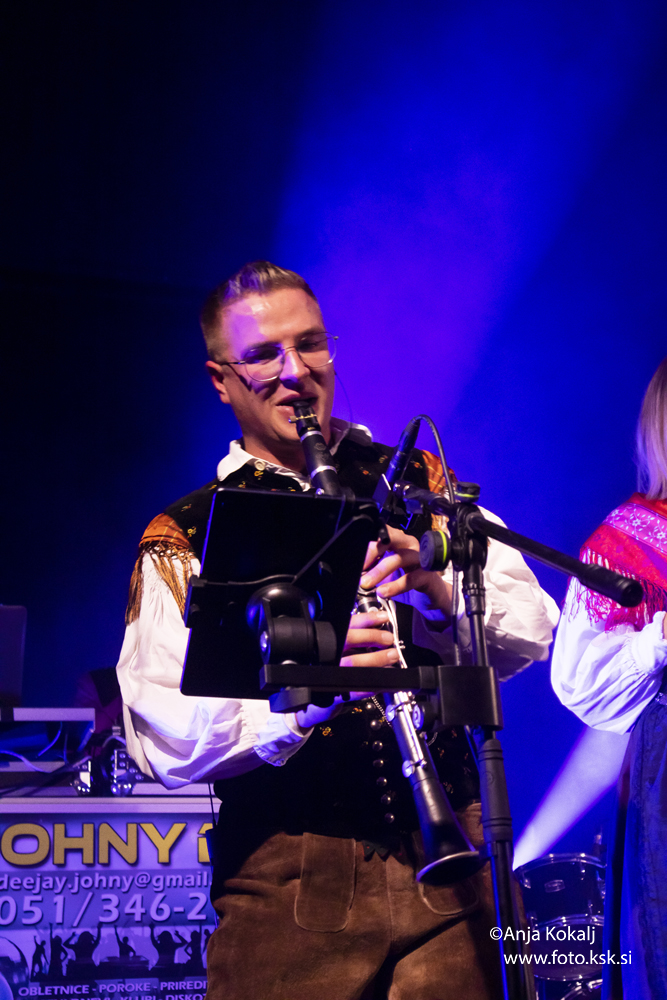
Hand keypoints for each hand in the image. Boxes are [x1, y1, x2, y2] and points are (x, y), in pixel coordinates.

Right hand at [294, 610, 399, 728]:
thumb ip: (354, 638)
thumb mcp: (337, 650)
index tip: (383, 617)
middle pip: (348, 639)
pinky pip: (355, 688)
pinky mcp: (331, 694)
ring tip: (391, 657)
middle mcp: (324, 654)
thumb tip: (379, 625)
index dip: (366, 619)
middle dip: (372, 637)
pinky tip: (384, 680)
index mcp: (326, 640)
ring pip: (353, 662)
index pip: (346, 624)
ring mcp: (327, 673)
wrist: (312, 704)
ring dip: (376, 660)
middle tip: (388, 640)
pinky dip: (372, 684)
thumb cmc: (327, 672)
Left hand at [359, 525, 452, 615]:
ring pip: (400, 558)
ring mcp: (421, 559)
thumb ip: (372, 569)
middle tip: (360, 566)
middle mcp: (410, 546)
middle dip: (374, 550)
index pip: (382, 533)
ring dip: (380, 571)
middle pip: (392, 538)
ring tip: (366, 583)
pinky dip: (395, 586)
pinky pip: (411, 578)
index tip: (354, 556)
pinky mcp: (428, 575)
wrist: (431, 597)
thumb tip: (354, 571)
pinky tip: (383, 592)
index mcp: (399, 542)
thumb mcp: (386, 574)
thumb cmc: (408, 581)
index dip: (368, 542)